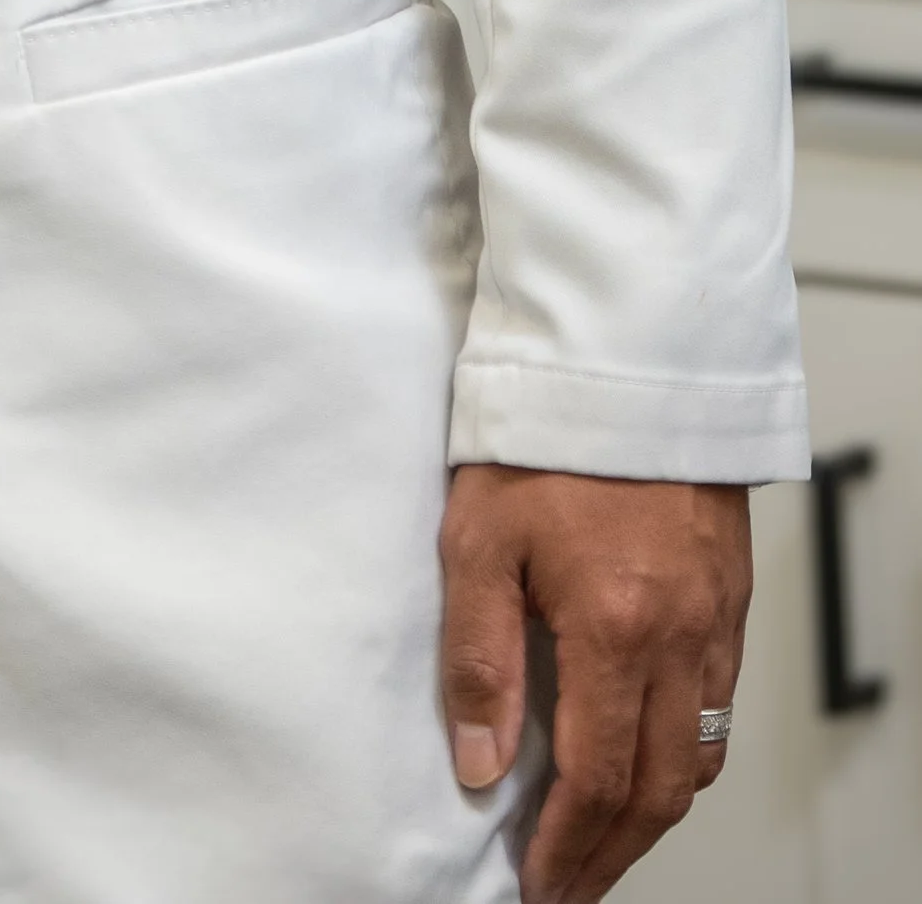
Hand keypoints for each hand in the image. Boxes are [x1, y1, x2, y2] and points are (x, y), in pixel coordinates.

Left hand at [441, 466, 749, 902]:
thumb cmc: (545, 435)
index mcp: (614, 628)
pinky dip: (686, 753)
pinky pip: (718, 704)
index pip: (597, 778)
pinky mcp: (729, 595)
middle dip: (612, 852)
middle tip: (570, 887)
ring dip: (653, 812)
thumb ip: (479, 658)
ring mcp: (714, 619)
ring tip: (603, 840)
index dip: (567, 846)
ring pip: (700, 754)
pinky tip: (648, 756)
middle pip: (660, 788)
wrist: (626, 357)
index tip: (538, 884)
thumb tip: (478, 763)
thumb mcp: (479, 539)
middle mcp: (679, 636)